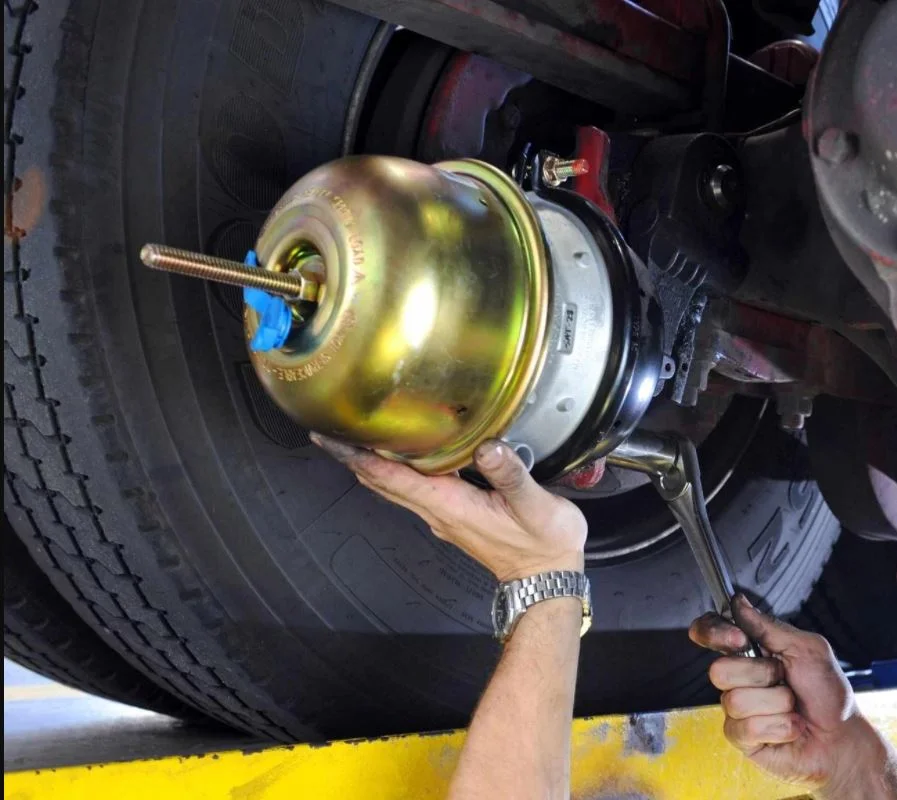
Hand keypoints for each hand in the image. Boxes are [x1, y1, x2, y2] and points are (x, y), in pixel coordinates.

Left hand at [311, 435, 586, 581]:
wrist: (546, 580)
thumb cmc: (543, 546)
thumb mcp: (535, 507)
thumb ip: (510, 474)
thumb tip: (488, 446)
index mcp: (449, 506)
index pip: (391, 479)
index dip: (358, 458)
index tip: (330, 439)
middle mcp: (437, 512)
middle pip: (382, 483)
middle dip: (353, 458)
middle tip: (328, 430)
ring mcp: (441, 517)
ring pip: (393, 488)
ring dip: (369, 465)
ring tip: (352, 439)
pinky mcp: (451, 517)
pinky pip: (411, 491)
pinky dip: (394, 472)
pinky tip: (398, 456)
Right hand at [690, 595, 896, 798]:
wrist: (842, 737)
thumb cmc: (827, 692)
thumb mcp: (808, 649)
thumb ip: (770, 626)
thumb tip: (739, 603)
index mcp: (747, 650)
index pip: (709, 631)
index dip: (712, 632)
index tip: (738, 639)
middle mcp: (736, 676)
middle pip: (718, 670)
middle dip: (761, 676)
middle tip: (784, 680)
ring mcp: (735, 707)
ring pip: (735, 701)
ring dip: (776, 705)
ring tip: (791, 708)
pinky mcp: (740, 736)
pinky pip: (746, 728)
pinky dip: (778, 727)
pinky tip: (789, 727)